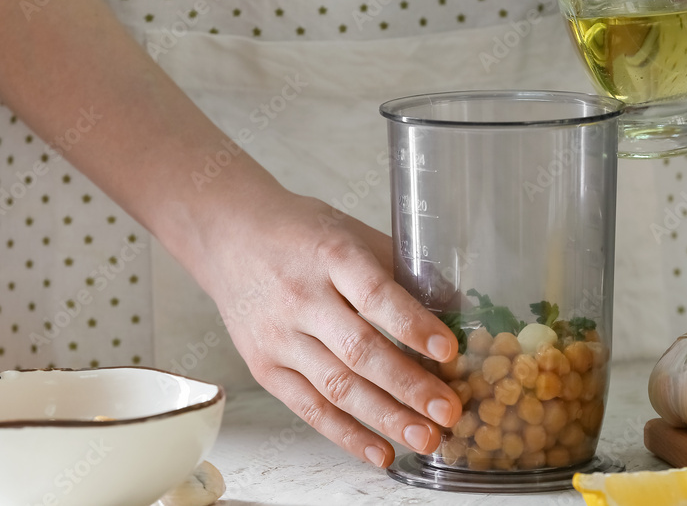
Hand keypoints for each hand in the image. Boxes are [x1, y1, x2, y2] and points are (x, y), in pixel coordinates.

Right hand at [191, 185, 462, 467]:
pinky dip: (347, 435)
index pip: (375, 294)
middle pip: (359, 350)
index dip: (413, 324)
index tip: (449, 350)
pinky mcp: (265, 367)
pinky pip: (310, 408)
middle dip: (409, 385)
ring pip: (337, 387)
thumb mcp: (353, 233)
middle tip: (449, 410)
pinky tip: (382, 452)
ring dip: (386, 417)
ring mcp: (279, 336)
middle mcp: (302, 297)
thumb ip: (400, 269)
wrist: (229, 236)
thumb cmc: (302, 233)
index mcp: (331, 255)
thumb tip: (457, 306)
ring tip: (426, 437)